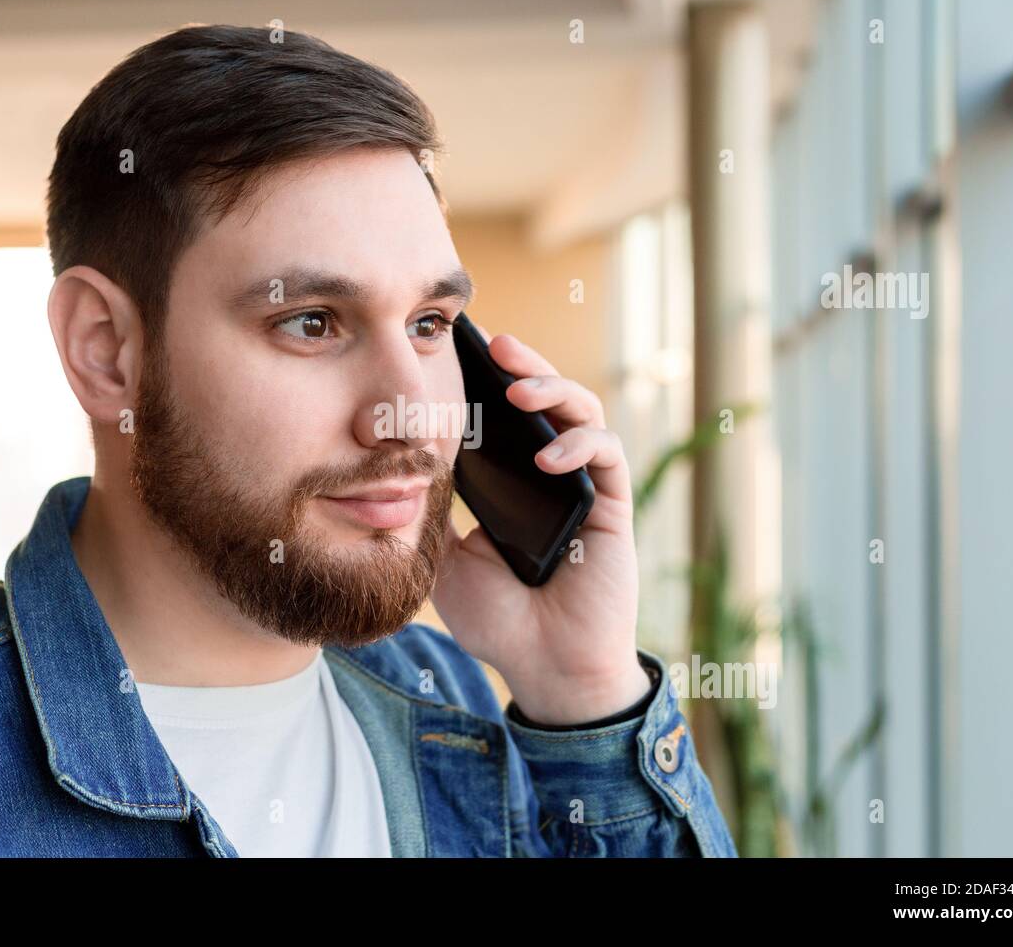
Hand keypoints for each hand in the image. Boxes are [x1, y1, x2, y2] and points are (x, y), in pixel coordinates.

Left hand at [431, 329, 649, 725]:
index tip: (459, 351)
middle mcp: (550, 476)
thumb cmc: (499, 619)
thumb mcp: (444, 558)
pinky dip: (580, 444)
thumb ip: (433, 513)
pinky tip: (549, 459)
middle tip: (498, 345)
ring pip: (581, 412)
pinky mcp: (614, 505)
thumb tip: (398, 468)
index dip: (487, 382)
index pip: (503, 418)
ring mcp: (584, 486)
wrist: (544, 666)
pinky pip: (607, 454)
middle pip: (545, 401)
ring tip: (519, 390)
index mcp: (512, 483)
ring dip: (552, 390)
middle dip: (524, 366)